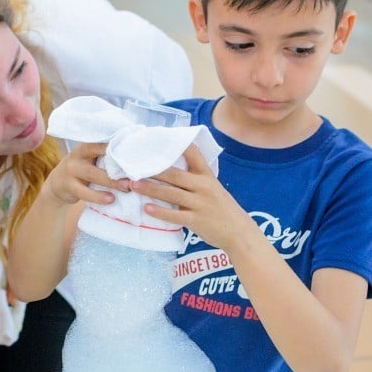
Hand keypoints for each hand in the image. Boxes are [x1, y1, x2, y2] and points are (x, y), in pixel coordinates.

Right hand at [44, 142, 128, 205]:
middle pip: (99, 159)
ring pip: (93, 175)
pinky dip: (98, 196)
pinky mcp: (69, 186)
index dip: (117, 147)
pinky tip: (111, 199)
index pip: (102, 143)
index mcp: (85, 147)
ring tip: (126, 188)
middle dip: (117, 168)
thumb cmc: (81, 170)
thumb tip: (133, 158)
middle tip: (133, 176)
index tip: (134, 153)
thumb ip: (104, 158)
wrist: (57, 185)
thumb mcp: (89, 160)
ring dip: (111, 182)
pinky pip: (84, 192)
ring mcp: (71, 170)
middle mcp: (77, 156)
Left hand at [130, 144, 252, 249]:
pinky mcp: (197, 220)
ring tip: (133, 185)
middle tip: (132, 168)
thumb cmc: (221, 209)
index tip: (157, 139)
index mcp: (206, 176)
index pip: (193, 153)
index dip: (176, 145)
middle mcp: (203, 186)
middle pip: (175, 175)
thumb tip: (167, 171)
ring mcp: (200, 203)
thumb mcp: (211, 188)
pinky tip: (146, 209)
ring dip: (150, 189)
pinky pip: (176, 215)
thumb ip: (193, 179)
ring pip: (172, 193)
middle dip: (152, 171)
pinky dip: (160, 212)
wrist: (239, 232)